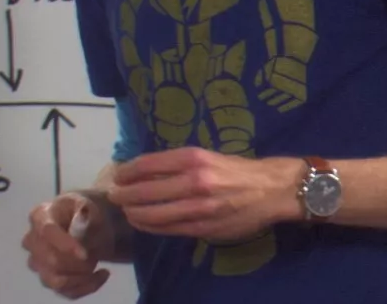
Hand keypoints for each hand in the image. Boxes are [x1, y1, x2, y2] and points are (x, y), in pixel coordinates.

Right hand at [22, 193, 111, 298]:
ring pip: (56, 281)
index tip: (85, 254)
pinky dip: (86, 287)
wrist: (85, 223)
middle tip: (95, 256)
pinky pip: (65, 291)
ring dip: (82, 277)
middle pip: (51, 261)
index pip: (48, 232)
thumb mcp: (89, 206)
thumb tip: (80, 224)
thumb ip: (86, 215)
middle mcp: (32, 241)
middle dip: (79, 263)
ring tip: (97, 264)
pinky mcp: (47, 278)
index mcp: (40, 216)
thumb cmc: (84, 211)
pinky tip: (100, 275)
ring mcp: (37, 262)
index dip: (65, 245)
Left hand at [108, 147, 302, 241]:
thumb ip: (178, 164)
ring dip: (133, 213)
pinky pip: (168, 230)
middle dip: (123, 195)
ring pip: (152, 214)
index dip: (126, 172)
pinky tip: (144, 222)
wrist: (273, 190)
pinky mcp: (203, 228)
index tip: (117, 175)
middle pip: (144, 191)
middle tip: (114, 195)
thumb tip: (144, 171)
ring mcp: (198, 208)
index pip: (147, 165)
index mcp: (194, 158)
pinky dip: (151, 226)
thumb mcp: (208, 156)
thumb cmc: (238, 169)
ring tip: (127, 211)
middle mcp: (194, 181)